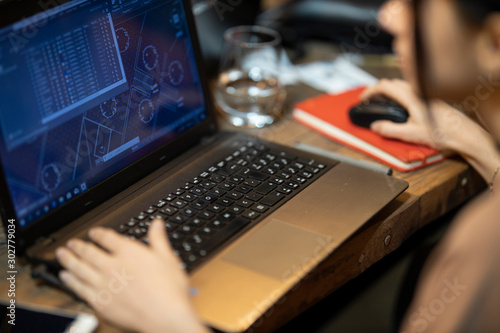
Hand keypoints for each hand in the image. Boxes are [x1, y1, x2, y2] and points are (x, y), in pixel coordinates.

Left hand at [56, 220, 208, 332]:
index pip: (107, 238)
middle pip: (89, 252)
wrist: (164, 316)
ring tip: (62, 255)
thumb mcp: (168, 259)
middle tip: (70, 243)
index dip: (98, 233)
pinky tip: (65, 277)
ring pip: (79, 269)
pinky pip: (79, 289)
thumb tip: (156, 224)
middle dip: (78, 246)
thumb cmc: (169, 290)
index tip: (93, 233)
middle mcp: (112, 266)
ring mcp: (103, 284)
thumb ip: (158, 239)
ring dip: (68, 260)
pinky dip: (70, 281)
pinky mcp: (99, 302)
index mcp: (128, 252)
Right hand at [361, 79, 499, 182]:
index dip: (370, 91)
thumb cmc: (443, 133)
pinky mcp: (430, 98)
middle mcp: (418, 91)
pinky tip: (399, 105)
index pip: (385, 86)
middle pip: (392, 83)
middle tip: (369, 100)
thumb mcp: (410, 134)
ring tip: (381, 102)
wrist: (463, 134)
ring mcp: (425, 93)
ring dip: (388, 90)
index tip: (363, 98)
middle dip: (377, 89)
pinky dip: (398, 93)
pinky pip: (410, 90)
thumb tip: (375, 126)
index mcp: (411, 97)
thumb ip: (389, 130)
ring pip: (401, 85)